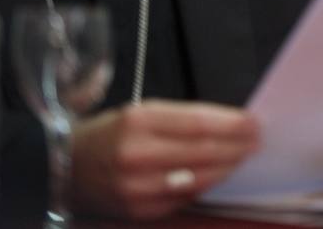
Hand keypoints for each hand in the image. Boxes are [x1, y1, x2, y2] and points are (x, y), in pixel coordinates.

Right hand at [72, 100, 258, 218]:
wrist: (64, 167)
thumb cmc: (110, 134)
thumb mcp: (141, 112)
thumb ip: (182, 119)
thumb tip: (229, 125)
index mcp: (138, 121)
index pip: (199, 123)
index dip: (232, 125)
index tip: (254, 123)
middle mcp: (136, 155)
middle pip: (203, 151)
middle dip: (237, 146)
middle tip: (257, 141)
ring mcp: (137, 187)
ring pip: (199, 178)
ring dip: (228, 167)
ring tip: (244, 157)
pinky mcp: (139, 210)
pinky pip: (184, 198)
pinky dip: (206, 185)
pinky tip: (219, 175)